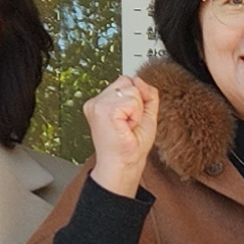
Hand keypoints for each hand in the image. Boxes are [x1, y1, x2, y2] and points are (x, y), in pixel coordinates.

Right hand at [83, 72, 158, 196]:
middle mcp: (97, 101)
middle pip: (128, 82)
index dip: (135, 99)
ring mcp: (98, 104)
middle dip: (136, 104)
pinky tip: (126, 127)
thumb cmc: (130, 146)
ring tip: (127, 126)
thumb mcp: (145, 114)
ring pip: (132, 91)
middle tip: (128, 124)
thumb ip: (146, 94)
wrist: (124, 164)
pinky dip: (135, 115)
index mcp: (102, 102)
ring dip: (136, 111)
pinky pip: (132, 101)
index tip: (129, 119)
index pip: (125, 81)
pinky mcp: (103, 109)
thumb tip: (139, 79)